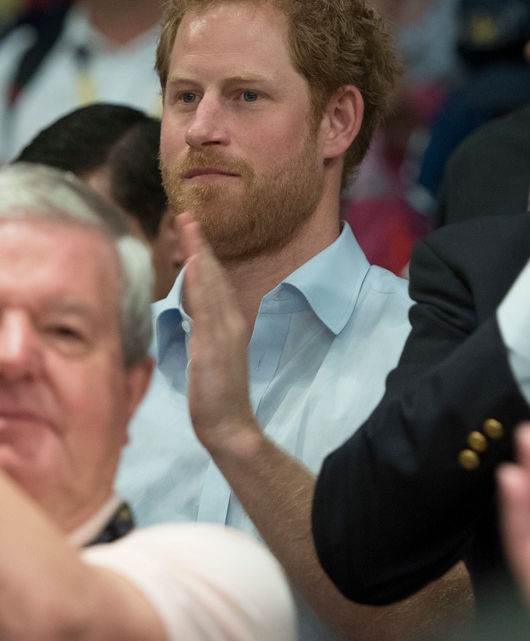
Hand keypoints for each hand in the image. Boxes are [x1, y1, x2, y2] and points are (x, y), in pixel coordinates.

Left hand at [178, 212, 259, 455]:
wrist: (229, 424)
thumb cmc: (216, 396)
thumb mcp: (208, 357)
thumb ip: (203, 333)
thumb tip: (194, 316)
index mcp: (229, 324)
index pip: (214, 282)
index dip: (203, 255)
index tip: (191, 231)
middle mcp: (230, 321)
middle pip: (214, 275)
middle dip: (200, 244)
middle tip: (187, 216)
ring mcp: (224, 332)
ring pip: (211, 284)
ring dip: (200, 253)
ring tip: (190, 227)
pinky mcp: (215, 344)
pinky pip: (207, 307)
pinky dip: (203, 282)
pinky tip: (197, 263)